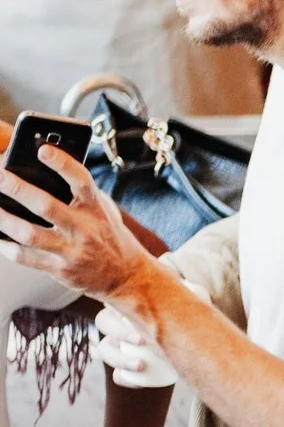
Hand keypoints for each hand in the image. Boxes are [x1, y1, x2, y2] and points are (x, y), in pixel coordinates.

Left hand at [0, 142, 157, 304]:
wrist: (128, 277)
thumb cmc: (110, 237)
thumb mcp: (103, 210)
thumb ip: (79, 192)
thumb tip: (44, 168)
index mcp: (96, 209)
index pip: (81, 181)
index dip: (62, 164)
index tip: (43, 150)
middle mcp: (84, 229)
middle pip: (46, 206)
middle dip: (18, 189)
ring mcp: (71, 251)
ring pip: (29, 234)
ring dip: (3, 219)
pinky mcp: (60, 269)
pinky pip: (26, 258)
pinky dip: (7, 247)